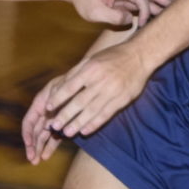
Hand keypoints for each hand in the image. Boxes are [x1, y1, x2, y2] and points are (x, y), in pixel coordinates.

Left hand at [20, 45, 151, 163]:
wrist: (139, 56)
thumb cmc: (112, 56)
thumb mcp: (92, 59)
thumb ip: (76, 73)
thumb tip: (59, 86)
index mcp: (90, 69)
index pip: (70, 87)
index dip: (58, 99)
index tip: (48, 108)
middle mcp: (100, 81)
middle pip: (79, 102)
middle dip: (65, 115)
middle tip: (53, 126)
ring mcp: (112, 92)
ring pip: (91, 111)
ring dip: (78, 123)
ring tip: (66, 133)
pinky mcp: (122, 100)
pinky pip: (106, 115)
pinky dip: (95, 124)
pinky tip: (85, 131)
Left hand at [71, 0, 169, 27]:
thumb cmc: (85, 0)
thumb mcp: (95, 12)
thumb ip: (114, 16)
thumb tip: (130, 19)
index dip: (146, 11)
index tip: (144, 24)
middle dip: (165, 0)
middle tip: (180, 9)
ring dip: (163, 1)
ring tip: (178, 9)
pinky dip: (155, 2)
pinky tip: (165, 8)